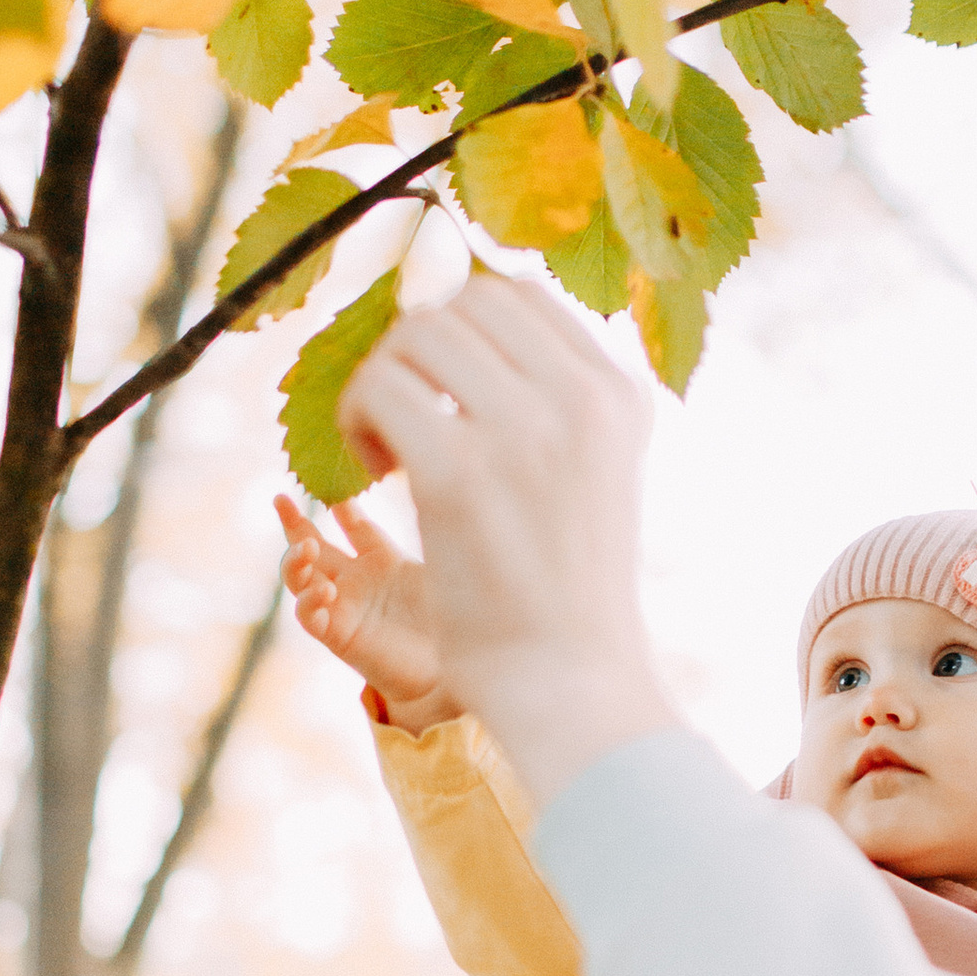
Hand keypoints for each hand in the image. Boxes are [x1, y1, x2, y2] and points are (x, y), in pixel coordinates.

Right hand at [273, 494, 459, 730]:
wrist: (452, 671)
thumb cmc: (450, 620)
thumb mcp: (435, 570)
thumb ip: (422, 538)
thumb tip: (422, 493)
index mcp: (381, 561)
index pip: (352, 525)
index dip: (341, 505)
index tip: (332, 484)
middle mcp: (356, 582)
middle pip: (312, 548)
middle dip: (294, 524)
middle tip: (281, 500)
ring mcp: (344, 608)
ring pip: (300, 580)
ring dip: (295, 562)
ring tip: (307, 548)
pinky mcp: (339, 636)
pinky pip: (309, 617)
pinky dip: (309, 602)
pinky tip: (323, 592)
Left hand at [338, 275, 674, 807]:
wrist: (570, 679)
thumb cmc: (568, 588)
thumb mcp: (592, 473)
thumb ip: (550, 400)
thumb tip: (465, 310)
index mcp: (620, 395)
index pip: (520, 295)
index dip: (459, 326)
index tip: (440, 388)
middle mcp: (581, 399)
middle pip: (462, 303)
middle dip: (414, 353)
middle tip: (403, 421)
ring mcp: (523, 431)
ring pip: (414, 336)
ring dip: (380, 383)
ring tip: (386, 451)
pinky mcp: (458, 471)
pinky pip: (379, 389)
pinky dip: (356, 422)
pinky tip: (376, 474)